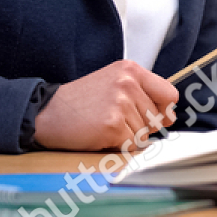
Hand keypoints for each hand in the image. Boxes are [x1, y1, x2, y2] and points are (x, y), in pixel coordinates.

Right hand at [33, 59, 177, 150]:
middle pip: (157, 118)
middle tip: (114, 121)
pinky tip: (99, 135)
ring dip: (127, 137)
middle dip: (141, 127)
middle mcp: (128, 83)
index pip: (169, 94)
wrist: (46, 113)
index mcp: (130, 70)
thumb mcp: (113, 85)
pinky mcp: (112, 124)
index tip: (155, 117)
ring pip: (144, 134)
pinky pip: (130, 145)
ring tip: (103, 126)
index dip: (164, 111)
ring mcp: (120, 103)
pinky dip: (117, 146)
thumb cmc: (79, 102)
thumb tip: (170, 117)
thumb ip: (142, 95)